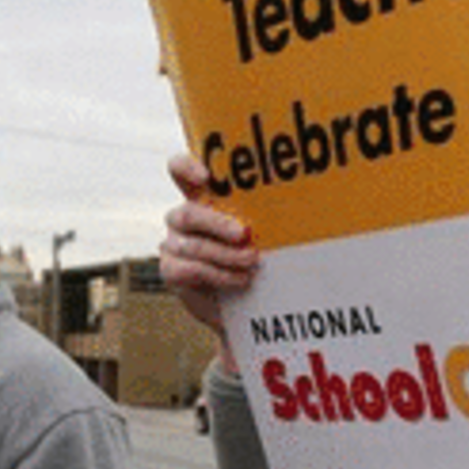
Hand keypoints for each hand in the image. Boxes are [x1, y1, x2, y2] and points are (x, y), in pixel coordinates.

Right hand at [159, 156, 259, 365]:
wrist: (243, 301)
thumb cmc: (255, 253)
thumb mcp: (260, 230)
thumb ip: (261, 214)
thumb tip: (296, 200)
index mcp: (199, 197)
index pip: (179, 170)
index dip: (186, 167)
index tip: (206, 176)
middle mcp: (182, 218)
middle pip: (188, 213)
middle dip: (218, 224)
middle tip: (245, 234)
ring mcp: (173, 243)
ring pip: (193, 245)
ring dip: (225, 254)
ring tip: (252, 261)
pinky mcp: (172, 270)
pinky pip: (191, 269)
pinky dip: (219, 274)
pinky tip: (241, 278)